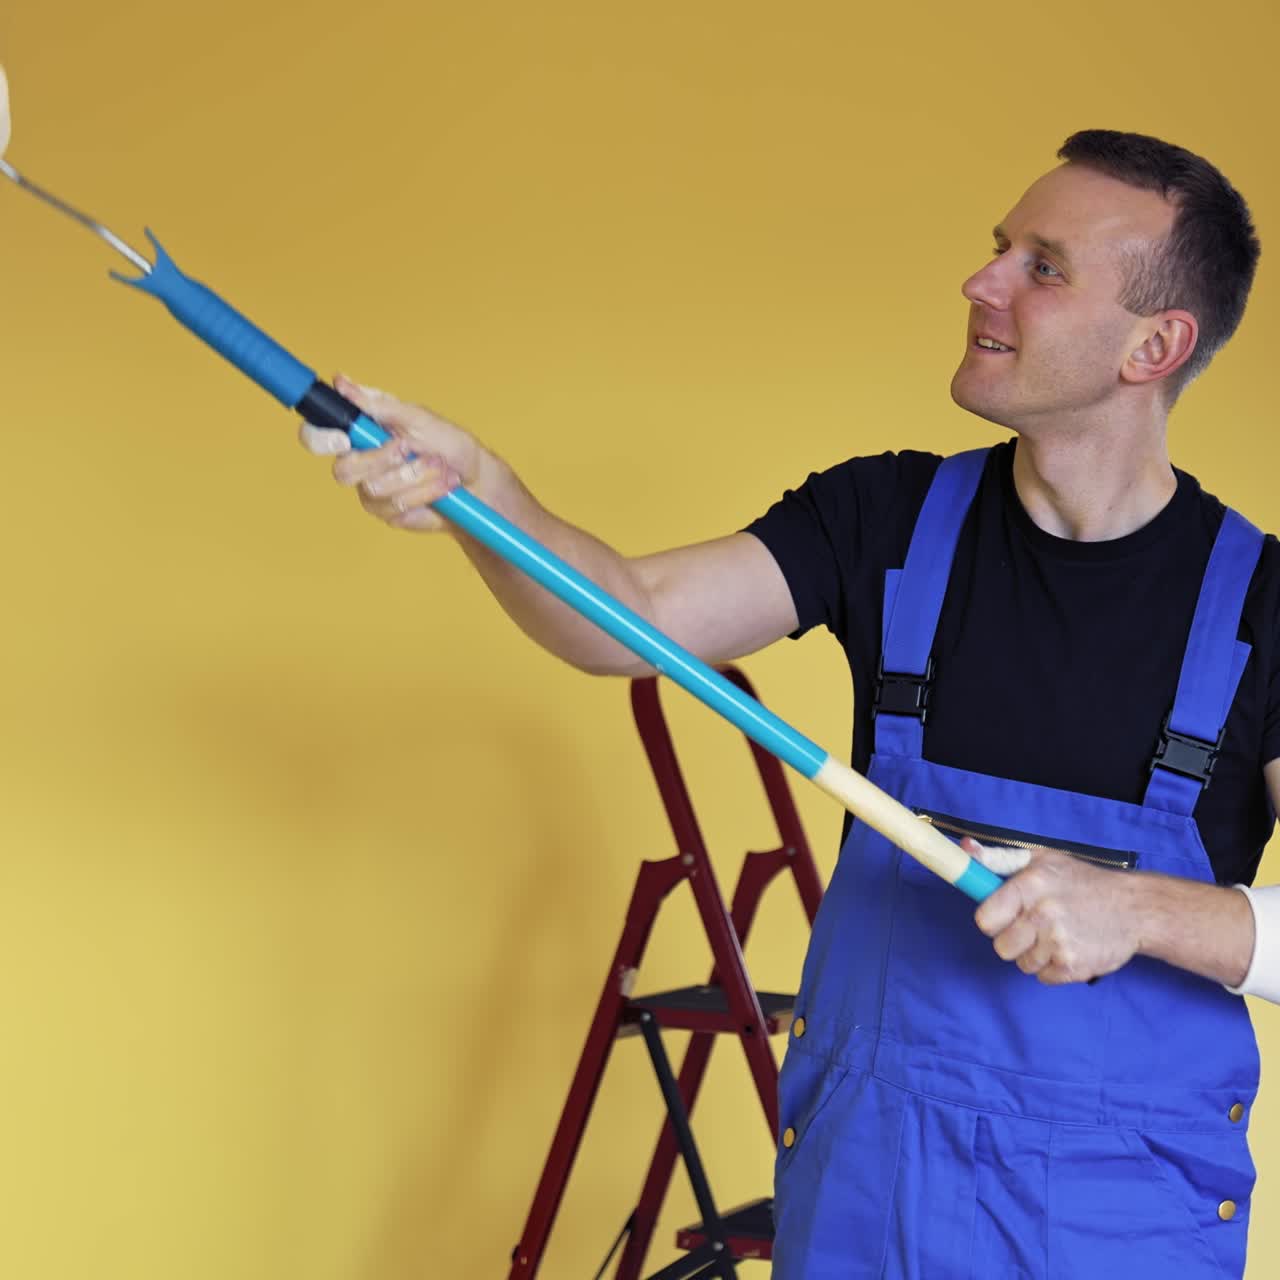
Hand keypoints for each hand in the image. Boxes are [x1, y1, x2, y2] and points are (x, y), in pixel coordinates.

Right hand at [299, 375, 490, 532]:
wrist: (476, 481)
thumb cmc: (449, 445)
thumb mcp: (419, 418)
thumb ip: (380, 406)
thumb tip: (343, 382)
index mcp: (360, 433)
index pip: (317, 436)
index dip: (320, 438)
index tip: (344, 438)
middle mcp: (359, 462)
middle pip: (343, 471)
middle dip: (382, 460)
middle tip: (408, 448)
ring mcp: (371, 491)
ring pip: (374, 489)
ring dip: (414, 475)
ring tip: (438, 466)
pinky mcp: (388, 513)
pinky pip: (396, 506)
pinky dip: (424, 492)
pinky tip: (441, 486)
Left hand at [968, 838, 1140, 984]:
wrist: (1135, 909)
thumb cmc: (1083, 881)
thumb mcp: (1043, 860)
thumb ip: (999, 859)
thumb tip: (966, 850)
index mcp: (1031, 885)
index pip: (985, 919)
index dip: (991, 920)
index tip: (1002, 916)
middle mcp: (1044, 914)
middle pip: (1001, 947)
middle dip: (1012, 939)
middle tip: (1032, 926)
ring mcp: (1059, 944)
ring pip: (1022, 963)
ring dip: (1034, 953)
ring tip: (1056, 934)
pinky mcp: (1074, 968)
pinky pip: (1043, 977)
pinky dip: (1052, 967)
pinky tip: (1069, 947)